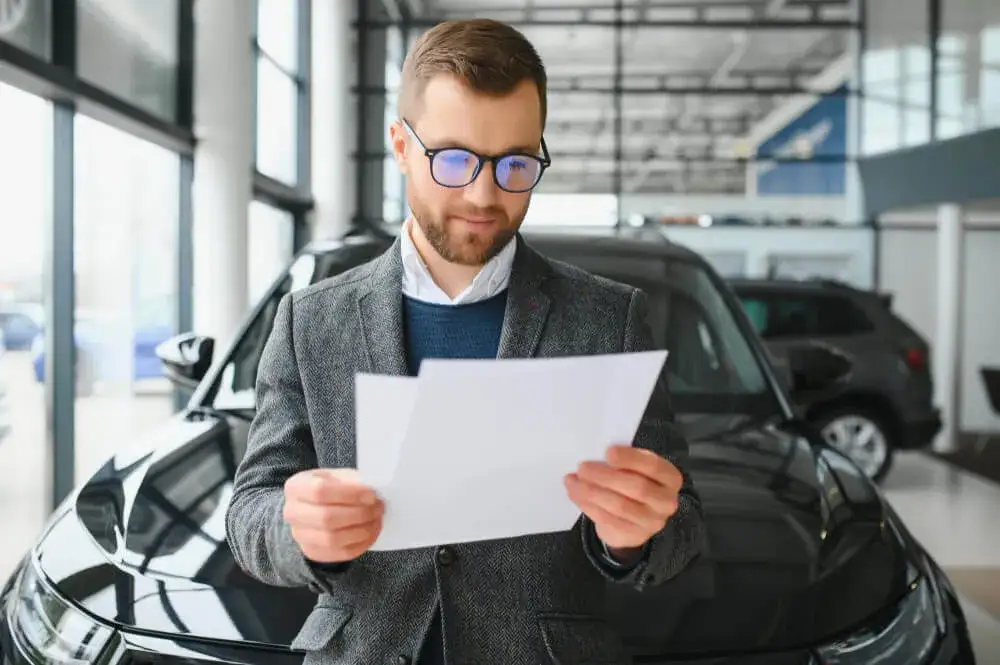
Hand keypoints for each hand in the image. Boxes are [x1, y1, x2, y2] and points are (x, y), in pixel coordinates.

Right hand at [283, 468, 383, 562]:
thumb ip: (352, 481)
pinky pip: (340, 553)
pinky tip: (371, 532)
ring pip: (333, 539)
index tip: (371, 495)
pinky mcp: (313, 552)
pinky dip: (361, 544)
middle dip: (359, 514)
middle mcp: (292, 512)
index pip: (320, 491)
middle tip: (378, 508)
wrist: (313, 508)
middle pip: (326, 518)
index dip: (350, 494)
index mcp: (295, 487)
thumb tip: (372, 490)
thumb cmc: (330, 488)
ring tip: (376, 520)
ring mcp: (300, 535)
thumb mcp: (337, 476)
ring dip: (362, 530)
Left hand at [564, 444, 681, 551]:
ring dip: (591, 492)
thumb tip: (594, 454)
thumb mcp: (635, 469)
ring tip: (572, 481)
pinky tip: (575, 493)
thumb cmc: (632, 483)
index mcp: (670, 478)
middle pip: (636, 488)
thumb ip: (623, 462)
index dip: (630, 458)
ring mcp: (652, 522)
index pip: (653, 466)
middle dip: (605, 476)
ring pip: (619, 506)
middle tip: (582, 467)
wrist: (634, 520)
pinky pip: (607, 519)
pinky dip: (587, 505)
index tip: (608, 452)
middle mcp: (666, 501)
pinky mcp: (633, 535)